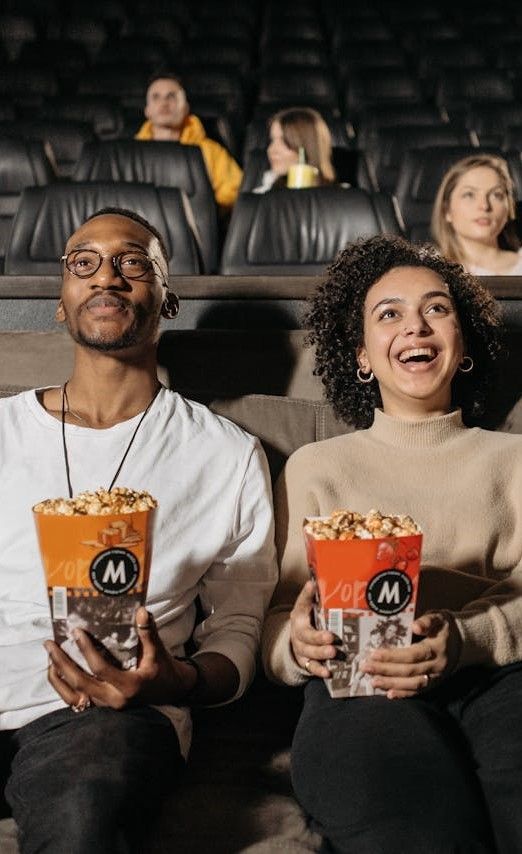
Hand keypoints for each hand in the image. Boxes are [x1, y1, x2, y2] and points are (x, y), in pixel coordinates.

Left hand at [44, 607, 197, 710]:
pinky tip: (57, 673)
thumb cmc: (164, 669)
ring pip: (74, 696)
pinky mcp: (102, 707)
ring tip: (50, 658)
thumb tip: (142, 611)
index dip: (87, 651)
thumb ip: (148, 632)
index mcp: (129, 686)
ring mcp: (107, 706)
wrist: (171, 691)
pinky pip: (77, 701)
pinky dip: (64, 688)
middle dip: (62, 664)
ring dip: (59, 677)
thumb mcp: (158, 651)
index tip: (76, 632)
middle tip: (50, 644)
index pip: (101, 669)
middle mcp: (115, 699)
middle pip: (80, 684)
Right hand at [290, 580, 337, 678]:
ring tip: (332, 653)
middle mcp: (298, 631)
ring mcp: (300, 647)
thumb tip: (322, 578)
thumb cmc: (311, 620)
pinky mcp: (304, 661)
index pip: (302, 602)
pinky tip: (328, 672)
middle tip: (331, 637)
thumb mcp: (311, 608)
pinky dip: (319, 670)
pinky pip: (310, 667)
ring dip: (320, 653)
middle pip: (306, 635)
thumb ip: (317, 596)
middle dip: (318, 637)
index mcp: (300, 614)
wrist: (298, 638)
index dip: (306, 595)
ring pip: (308, 652)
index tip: (312, 584)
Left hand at [358, 611, 461, 698]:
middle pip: (409, 671)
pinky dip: (403, 694)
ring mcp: (436, 677)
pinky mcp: (434, 684)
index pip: (412, 655)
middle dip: (386, 670)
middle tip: (366, 667)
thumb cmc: (445, 627)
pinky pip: (418, 692)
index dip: (393, 656)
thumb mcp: (438, 618)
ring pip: (412, 684)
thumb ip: (427, 621)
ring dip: (391, 684)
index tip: (374, 654)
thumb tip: (415, 626)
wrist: (465, 642)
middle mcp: (437, 666)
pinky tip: (389, 694)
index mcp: (437, 648)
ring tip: (373, 682)